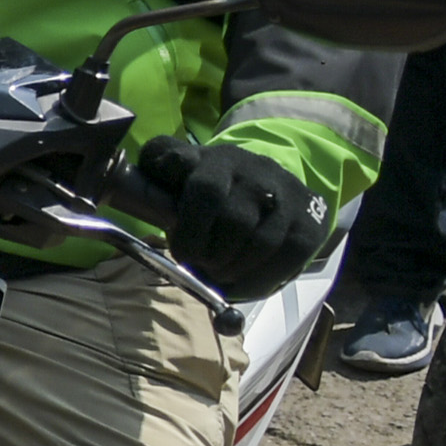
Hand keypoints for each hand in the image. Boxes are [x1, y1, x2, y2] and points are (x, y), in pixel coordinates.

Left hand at [134, 134, 326, 296]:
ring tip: (216, 274)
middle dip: (209, 253)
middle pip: (234, 220)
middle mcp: (257, 171)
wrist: (266, 182)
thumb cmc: (206, 186)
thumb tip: (135, 191)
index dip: (192, 226)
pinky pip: (287, 257)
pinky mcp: (310, 219)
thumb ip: (155, 179)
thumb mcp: (175, 174)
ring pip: (262, 242)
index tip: (180, 252)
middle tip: (197, 265)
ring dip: (233, 269)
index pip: (206, 189)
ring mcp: (289, 193)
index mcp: (216, 160)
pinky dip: (258, 280)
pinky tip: (239, 285)